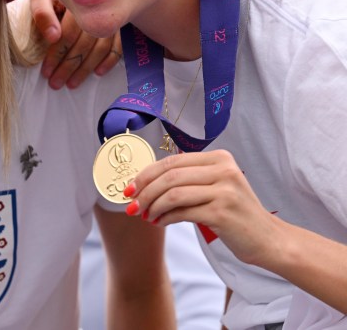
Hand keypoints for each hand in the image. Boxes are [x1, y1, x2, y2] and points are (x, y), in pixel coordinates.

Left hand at [29, 0, 120, 88]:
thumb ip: (42, 14)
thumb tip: (53, 37)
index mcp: (77, 1)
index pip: (68, 34)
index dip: (57, 55)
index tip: (47, 72)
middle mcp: (97, 8)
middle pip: (84, 44)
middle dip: (69, 67)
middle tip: (57, 84)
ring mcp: (111, 15)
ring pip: (101, 47)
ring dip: (87, 68)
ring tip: (73, 83)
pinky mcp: (121, 21)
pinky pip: (119, 44)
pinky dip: (110, 59)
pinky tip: (99, 72)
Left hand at [125, 149, 280, 266]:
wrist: (268, 240)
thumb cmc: (235, 214)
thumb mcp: (215, 186)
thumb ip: (188, 179)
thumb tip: (144, 182)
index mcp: (220, 158)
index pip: (172, 161)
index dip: (146, 174)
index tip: (129, 188)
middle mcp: (224, 170)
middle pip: (169, 176)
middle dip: (144, 191)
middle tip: (132, 205)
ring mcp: (225, 191)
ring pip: (173, 193)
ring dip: (152, 206)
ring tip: (145, 216)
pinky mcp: (223, 212)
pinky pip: (182, 212)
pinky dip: (165, 217)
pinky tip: (160, 222)